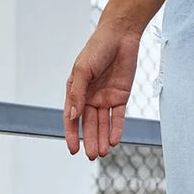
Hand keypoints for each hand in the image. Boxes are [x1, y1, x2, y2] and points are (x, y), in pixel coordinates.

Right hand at [63, 22, 140, 159]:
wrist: (120, 36)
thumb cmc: (96, 49)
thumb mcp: (82, 69)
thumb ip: (77, 92)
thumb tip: (73, 115)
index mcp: (76, 91)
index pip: (72, 118)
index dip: (72, 134)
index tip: (73, 150)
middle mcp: (90, 97)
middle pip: (89, 124)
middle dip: (89, 141)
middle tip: (91, 157)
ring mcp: (105, 98)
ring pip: (103, 124)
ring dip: (102, 139)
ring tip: (102, 153)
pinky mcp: (121, 97)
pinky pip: (118, 117)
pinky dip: (116, 129)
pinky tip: (114, 141)